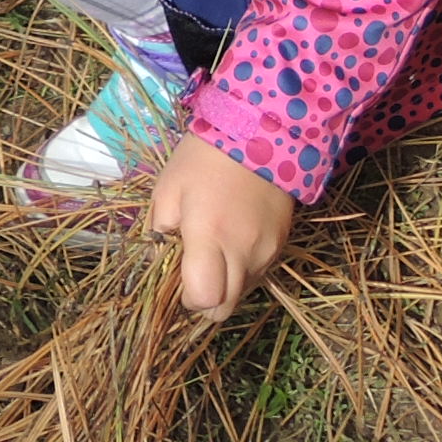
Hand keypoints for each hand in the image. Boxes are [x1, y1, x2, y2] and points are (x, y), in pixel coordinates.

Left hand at [147, 135, 294, 322]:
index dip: (187, 299)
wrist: (260, 133)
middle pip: (226, 309)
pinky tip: (233, 240)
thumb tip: (160, 261)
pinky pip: (258, 274)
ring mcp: (267, 252)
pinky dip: (243, 269)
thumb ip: (159, 230)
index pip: (204, 299)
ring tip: (213, 249)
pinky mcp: (282, 245)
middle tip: (193, 272)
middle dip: (206, 300)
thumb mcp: (167, 189)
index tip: (179, 279)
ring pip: (243, 293)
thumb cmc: (203, 159)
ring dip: (226, 284)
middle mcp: (244, 253)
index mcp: (211, 237)